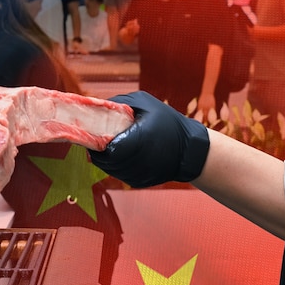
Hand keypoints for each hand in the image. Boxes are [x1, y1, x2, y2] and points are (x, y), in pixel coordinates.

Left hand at [89, 91, 209, 187]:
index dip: (96, 140)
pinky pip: (119, 174)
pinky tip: (122, 154)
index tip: (94, 131)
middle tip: (98, 137)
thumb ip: (120, 102)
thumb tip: (97, 106)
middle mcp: (137, 161)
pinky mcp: (139, 182)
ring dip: (105, 158)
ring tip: (110, 144)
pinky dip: (116, 165)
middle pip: (104, 160)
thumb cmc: (169, 123)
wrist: (191, 150)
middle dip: (98, 149)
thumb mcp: (145, 103)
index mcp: (138, 140)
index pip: (107, 148)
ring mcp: (138, 174)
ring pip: (109, 169)